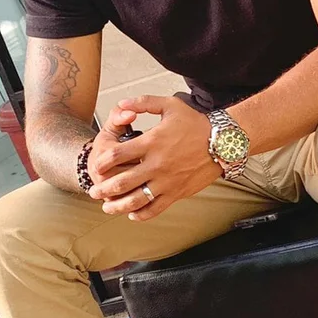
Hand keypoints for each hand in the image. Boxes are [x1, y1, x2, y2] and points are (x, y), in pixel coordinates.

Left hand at [88, 96, 220, 220]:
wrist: (223, 141)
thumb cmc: (195, 122)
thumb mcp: (169, 105)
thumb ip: (143, 103)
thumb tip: (122, 104)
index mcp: (152, 142)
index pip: (118, 155)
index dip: (102, 162)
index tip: (97, 166)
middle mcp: (158, 164)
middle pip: (122, 182)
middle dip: (103, 189)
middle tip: (93, 191)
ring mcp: (168, 181)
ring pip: (137, 199)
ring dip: (118, 206)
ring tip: (107, 207)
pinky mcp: (178, 192)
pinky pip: (156, 208)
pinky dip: (142, 214)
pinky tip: (133, 214)